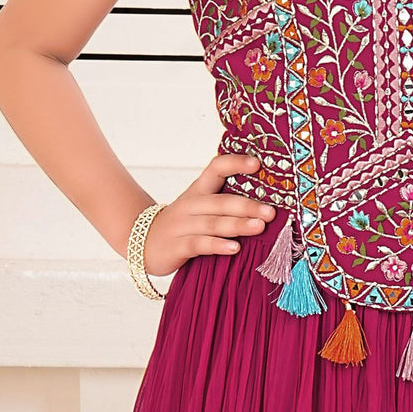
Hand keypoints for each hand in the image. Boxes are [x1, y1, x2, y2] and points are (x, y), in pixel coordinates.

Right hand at [141, 152, 275, 277]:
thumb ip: (224, 204)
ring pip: (213, 223)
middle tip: (270, 212)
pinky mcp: (177, 246)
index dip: (235, 163)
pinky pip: (199, 244)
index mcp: (198, 190)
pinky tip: (234, 248)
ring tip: (259, 227)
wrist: (142, 242)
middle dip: (247, 206)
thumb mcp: (199, 208)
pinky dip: (218, 245)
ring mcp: (182, 225)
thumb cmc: (182, 225)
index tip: (257, 164)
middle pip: (221, 202)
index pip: (216, 168)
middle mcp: (190, 204)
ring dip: (237, 225)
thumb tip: (265, 203)